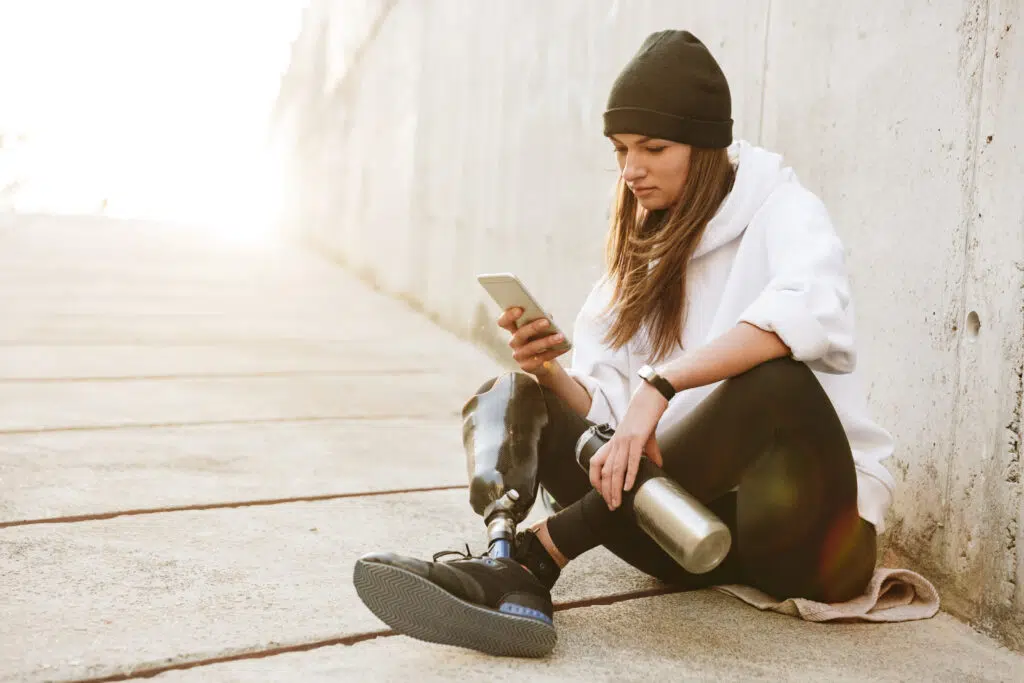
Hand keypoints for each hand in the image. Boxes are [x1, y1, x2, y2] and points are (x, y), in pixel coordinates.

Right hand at [497, 307, 568, 375]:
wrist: (544, 362)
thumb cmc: (541, 339)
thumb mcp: (541, 328)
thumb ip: (542, 319)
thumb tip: (547, 316)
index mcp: (514, 329)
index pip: (504, 322)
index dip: (509, 316)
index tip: (520, 309)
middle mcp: (514, 342)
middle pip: (520, 334)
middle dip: (533, 327)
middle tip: (546, 322)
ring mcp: (519, 355)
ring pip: (532, 347)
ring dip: (547, 341)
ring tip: (560, 336)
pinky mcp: (527, 366)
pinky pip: (540, 359)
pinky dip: (553, 352)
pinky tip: (563, 347)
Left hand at [588, 382, 667, 509]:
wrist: (651, 396)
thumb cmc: (646, 415)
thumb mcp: (645, 437)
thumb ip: (648, 453)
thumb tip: (658, 466)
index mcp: (614, 442)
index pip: (596, 464)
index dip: (596, 480)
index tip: (603, 494)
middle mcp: (615, 443)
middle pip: (605, 472)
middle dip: (606, 491)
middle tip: (611, 506)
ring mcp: (625, 440)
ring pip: (616, 469)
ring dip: (615, 488)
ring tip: (616, 502)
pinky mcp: (637, 438)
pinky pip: (632, 460)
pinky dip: (629, 475)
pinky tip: (628, 487)